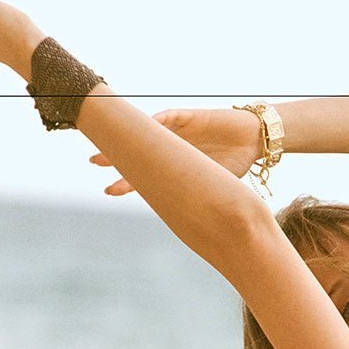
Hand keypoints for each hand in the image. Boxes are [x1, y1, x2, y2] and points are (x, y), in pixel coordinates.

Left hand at [89, 107, 262, 193]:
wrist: (254, 140)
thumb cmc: (234, 165)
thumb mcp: (215, 188)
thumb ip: (201, 200)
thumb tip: (197, 231)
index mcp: (176, 167)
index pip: (145, 174)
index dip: (126, 182)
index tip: (108, 191)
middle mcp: (171, 148)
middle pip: (138, 151)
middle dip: (117, 156)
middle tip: (94, 161)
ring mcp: (178, 132)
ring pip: (146, 132)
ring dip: (128, 135)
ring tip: (111, 138)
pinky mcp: (189, 117)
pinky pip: (168, 118)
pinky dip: (155, 122)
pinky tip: (140, 127)